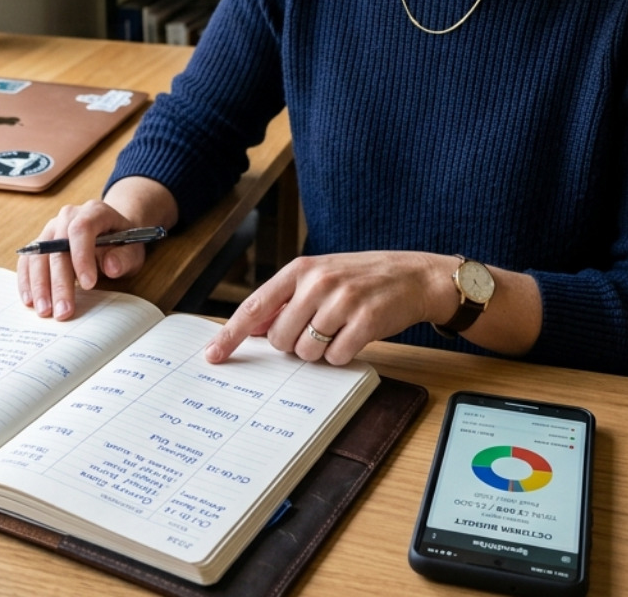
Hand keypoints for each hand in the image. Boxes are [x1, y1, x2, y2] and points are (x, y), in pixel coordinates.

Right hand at [18, 200, 148, 319]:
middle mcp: (68, 216)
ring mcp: (51, 229)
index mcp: (94, 211)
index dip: (82, 256)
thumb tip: (110, 266)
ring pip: (38, 255)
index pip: (81, 229)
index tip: (88, 284)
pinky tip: (30, 301)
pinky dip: (27, 281)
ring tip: (45, 311)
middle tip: (63, 311)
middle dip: (59, 282)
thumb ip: (124, 257)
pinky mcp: (39, 244)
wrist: (110, 233)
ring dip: (39, 285)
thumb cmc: (121, 243)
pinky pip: (27, 261)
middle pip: (57, 247)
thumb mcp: (132, 250)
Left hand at [205, 252, 456, 365]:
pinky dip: (342, 355)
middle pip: (281, 339)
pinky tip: (356, 336)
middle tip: (318, 330)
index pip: (255, 307)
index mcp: (301, 270)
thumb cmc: (362, 279)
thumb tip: (254, 329)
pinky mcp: (365, 321)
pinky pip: (336, 357)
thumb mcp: (321, 277)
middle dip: (294, 344)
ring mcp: (342, 301)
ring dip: (320, 351)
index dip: (231, 334)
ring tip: (340, 329)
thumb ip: (287, 299)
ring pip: (307, 351)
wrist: (414, 275)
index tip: (213, 355)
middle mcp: (318, 282)